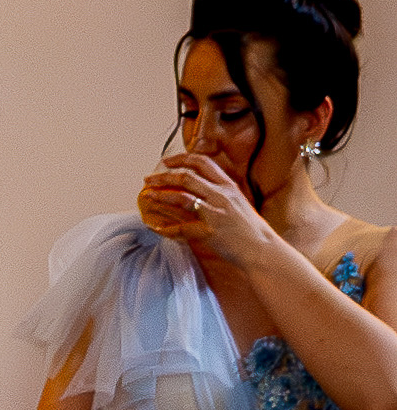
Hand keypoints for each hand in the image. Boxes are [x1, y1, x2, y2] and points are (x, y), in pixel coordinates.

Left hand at [138, 154, 268, 270]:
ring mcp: (216, 213)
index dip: (182, 159)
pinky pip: (182, 228)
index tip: (166, 161)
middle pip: (187, 177)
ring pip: (182, 197)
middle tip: (148, 179)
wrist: (263, 250)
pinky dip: (166, 228)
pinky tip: (155, 227)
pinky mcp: (210, 231)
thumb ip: (221, 194)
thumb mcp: (238, 203)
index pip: (203, 162)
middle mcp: (222, 195)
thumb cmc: (250, 230)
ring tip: (147, 196)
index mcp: (228, 186)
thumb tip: (200, 190)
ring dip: (161, 195)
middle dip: (163, 176)